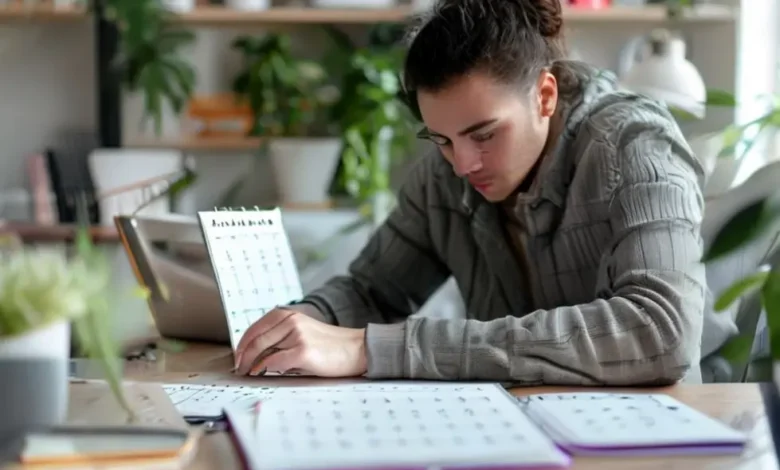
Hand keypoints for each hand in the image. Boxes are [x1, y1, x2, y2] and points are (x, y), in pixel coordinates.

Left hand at [234, 307, 366, 377]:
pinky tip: (262, 374)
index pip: (256, 328)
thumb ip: (282, 336)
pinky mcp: (302, 351)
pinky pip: (273, 362)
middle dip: (243, 357)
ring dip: (252, 365)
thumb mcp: (303, 332)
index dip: (243, 344)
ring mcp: (297, 335)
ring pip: (262, 351)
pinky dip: (263, 370)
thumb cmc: (330, 346)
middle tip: (239, 369)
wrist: (356, 349)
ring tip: (249, 374)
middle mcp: (291, 321)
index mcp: (289, 315)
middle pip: (256, 340)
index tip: (238, 357)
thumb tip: (255, 354)